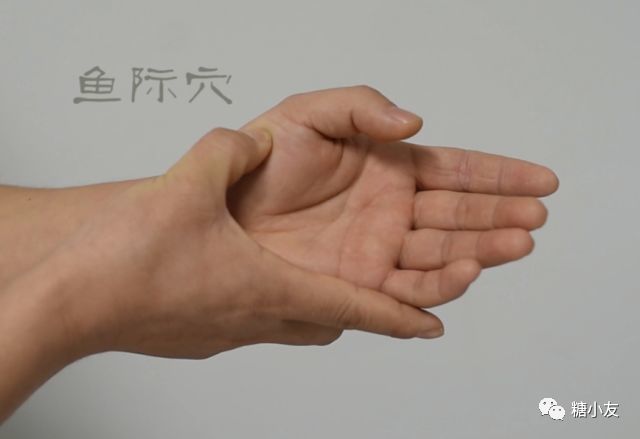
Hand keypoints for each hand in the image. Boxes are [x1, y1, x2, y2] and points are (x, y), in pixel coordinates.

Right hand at [37, 126, 446, 362]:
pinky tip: (255, 281)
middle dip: (368, 311)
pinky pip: (258, 322)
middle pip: (331, 320)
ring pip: (295, 323)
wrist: (71, 304)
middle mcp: (257, 317)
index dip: (400, 315)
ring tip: (330, 286)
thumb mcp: (187, 184)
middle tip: (390, 298)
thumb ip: (229, 153)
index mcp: (269, 287)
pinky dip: (275, 304)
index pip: (356, 305)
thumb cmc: (127, 261)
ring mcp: (230, 331)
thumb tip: (253, 143)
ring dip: (320, 307)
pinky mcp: (204, 333)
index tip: (432, 325)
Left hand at [231, 86, 558, 307]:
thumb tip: (416, 125)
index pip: (455, 171)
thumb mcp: (309, 113)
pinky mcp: (358, 285)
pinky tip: (464, 281)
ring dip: (481, 251)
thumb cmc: (260, 161)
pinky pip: (404, 292)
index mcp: (389, 169)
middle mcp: (392, 212)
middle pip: (458, 216)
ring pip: (441, 255)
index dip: (498, 176)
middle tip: (535, 216)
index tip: (540, 180)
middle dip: (500, 215)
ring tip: (513, 244)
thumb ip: (364, 109)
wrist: (221, 211)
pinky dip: (435, 291)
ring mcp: (378, 251)